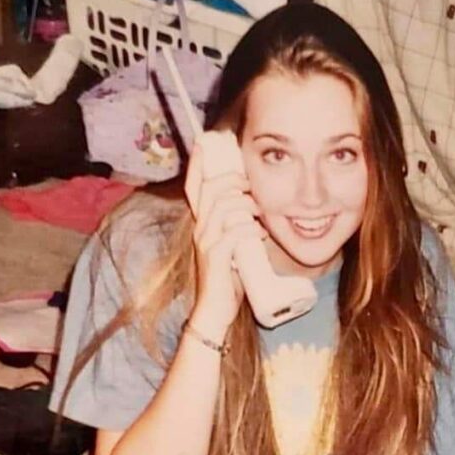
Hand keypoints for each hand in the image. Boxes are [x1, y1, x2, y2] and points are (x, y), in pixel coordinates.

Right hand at [184, 135, 263, 337]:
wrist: (215, 313)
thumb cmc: (227, 280)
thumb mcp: (231, 247)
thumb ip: (237, 226)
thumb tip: (255, 208)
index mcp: (202, 224)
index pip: (194, 186)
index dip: (199, 163)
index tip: (206, 141)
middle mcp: (200, 229)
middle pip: (210, 189)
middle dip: (234, 182)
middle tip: (251, 186)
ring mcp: (206, 243)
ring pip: (224, 207)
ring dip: (246, 206)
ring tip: (260, 215)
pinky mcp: (217, 258)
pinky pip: (234, 232)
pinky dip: (251, 229)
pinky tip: (260, 234)